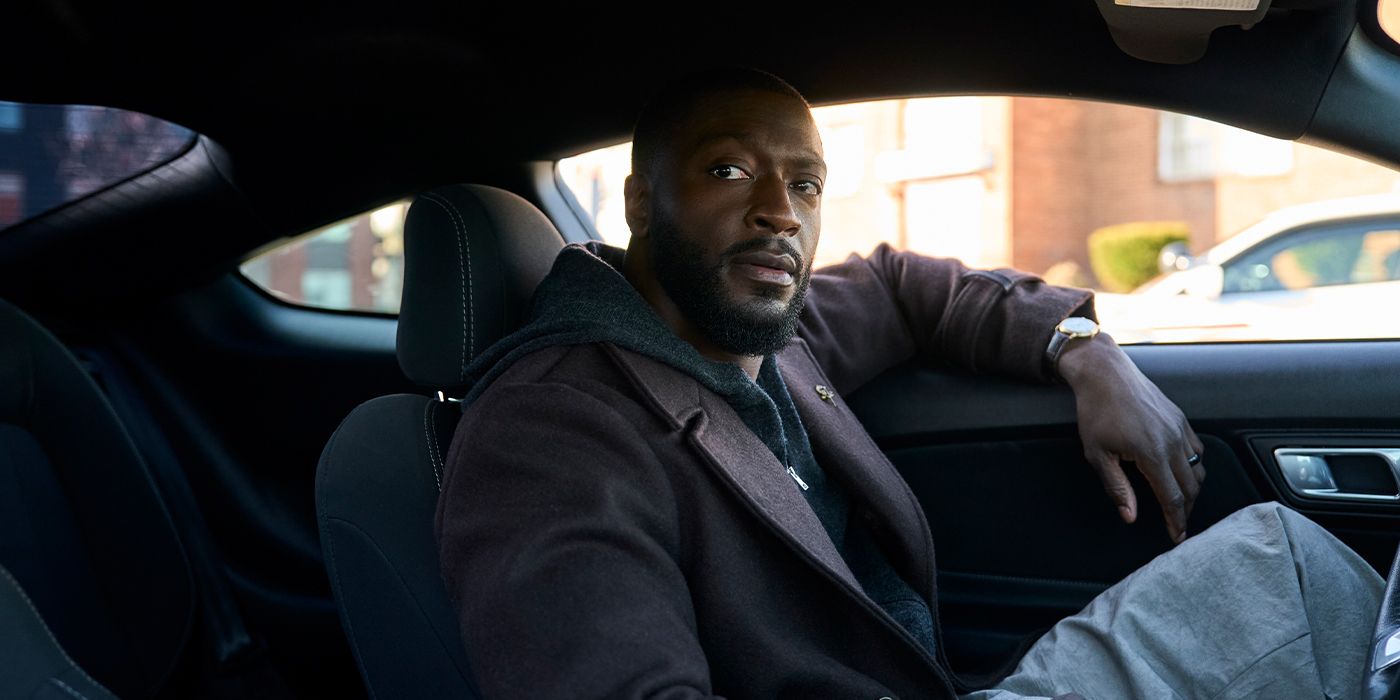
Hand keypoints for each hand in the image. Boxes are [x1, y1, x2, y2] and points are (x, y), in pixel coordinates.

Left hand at [1057, 334, 1204, 543]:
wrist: (1105, 373)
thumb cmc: (1096, 410)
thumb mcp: (1097, 454)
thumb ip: (1116, 487)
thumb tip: (1130, 516)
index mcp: (1152, 453)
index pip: (1172, 497)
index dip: (1176, 521)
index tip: (1177, 536)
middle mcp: (1172, 441)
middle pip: (1191, 487)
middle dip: (1186, 510)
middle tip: (1178, 524)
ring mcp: (1180, 428)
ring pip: (1198, 468)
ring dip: (1192, 489)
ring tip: (1180, 502)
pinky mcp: (1180, 418)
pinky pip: (1197, 449)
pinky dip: (1194, 466)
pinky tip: (1181, 472)